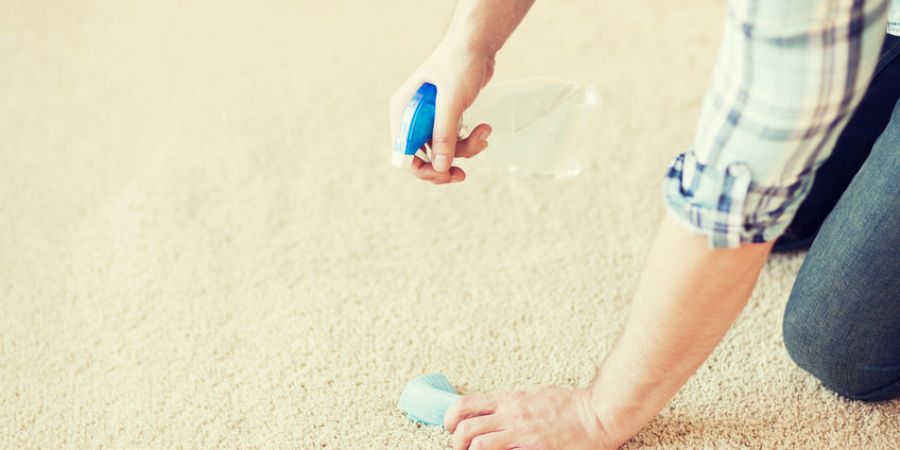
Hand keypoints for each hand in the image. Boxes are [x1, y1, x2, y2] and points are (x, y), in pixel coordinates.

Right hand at [388, 41, 493, 183]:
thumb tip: (440, 168)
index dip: (421, 169)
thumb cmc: (459, 63)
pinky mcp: (446, 118)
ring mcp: (429, 118)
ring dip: (466, 150)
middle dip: (445, 165)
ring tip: (485, 133)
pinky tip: (484, 129)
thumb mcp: (451, 101)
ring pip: (442, 152)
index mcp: (403, 111)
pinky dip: (470, 141)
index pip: (403, 153)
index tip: (444, 174)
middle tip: (462, 174)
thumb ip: (444, 135)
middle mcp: (412, 117)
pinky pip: (455, 142)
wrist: (477, 43)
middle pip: (422, 157)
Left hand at [444, 385, 619, 449]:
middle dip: (454, 440)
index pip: (466, 405)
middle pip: (465, 427)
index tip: (451, 427)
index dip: (450, 418)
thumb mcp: (536, 395)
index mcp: (510, 400)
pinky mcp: (532, 449)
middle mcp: (511, 416)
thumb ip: (515, 404)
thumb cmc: (572, 406)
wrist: (597, 415)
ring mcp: (521, 434)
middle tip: (459, 447)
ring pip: (477, 444)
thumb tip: (500, 409)